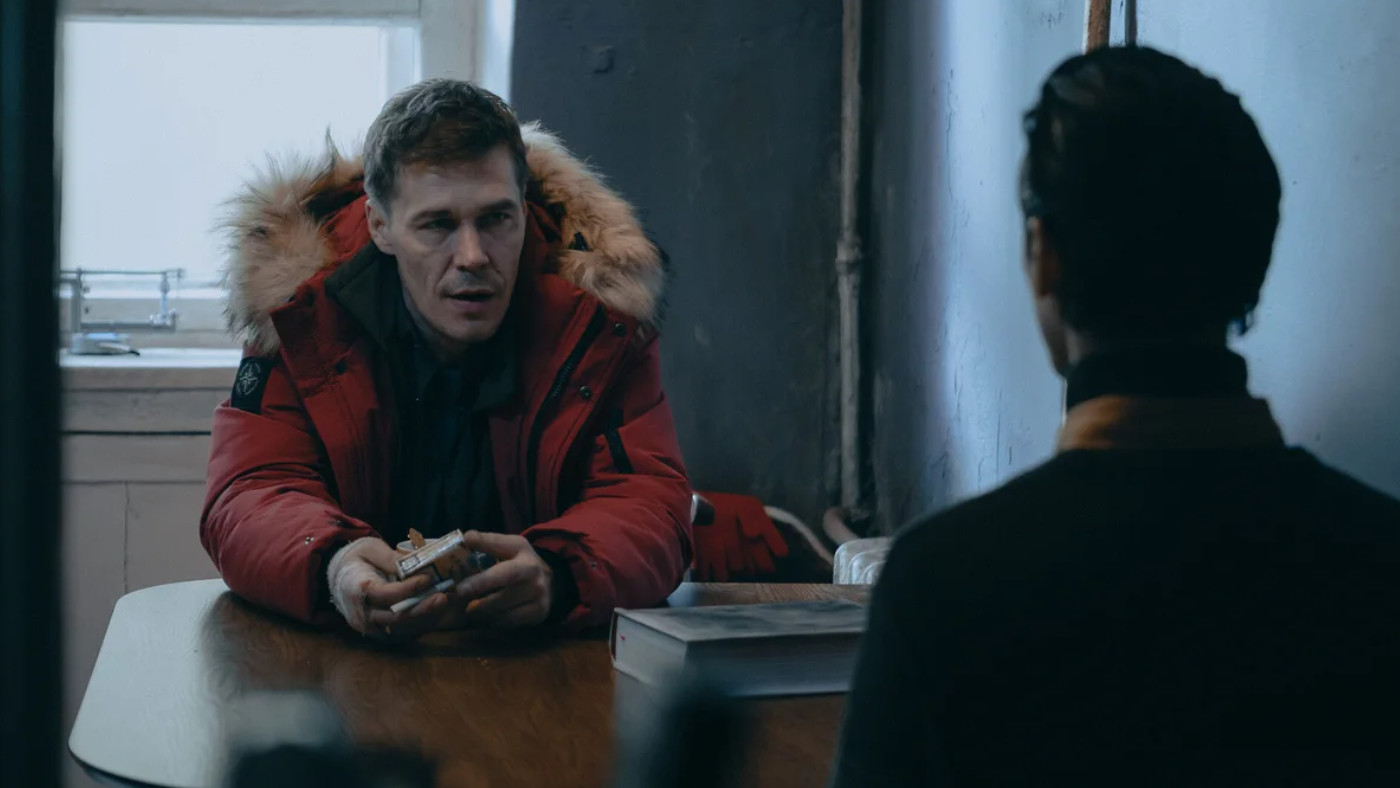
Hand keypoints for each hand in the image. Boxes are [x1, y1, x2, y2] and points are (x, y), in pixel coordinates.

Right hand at [327, 537, 450, 641]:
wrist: (340, 579)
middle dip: (423, 608)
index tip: (429, 579)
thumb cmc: (358, 560)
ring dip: (425, 619)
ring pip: (402, 630)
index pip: (385, 594)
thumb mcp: (371, 549)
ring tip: (443, 604)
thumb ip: (390, 558)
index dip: (408, 589)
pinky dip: (420, 627)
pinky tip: (435, 614)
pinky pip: (402, 636)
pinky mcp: (379, 634)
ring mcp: (370, 628)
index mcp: (356, 589)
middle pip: (395, 618)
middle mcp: (361, 614)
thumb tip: (415, 563)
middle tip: (444, 597)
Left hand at [444, 532, 553, 627]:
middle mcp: (534, 576)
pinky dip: (494, 621)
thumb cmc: (520, 561)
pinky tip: (486, 616)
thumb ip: (487, 542)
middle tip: (460, 601)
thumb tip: (466, 538)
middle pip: (503, 594)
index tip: (461, 589)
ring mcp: (539, 597)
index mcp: (523, 553)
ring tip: (469, 610)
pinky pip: (510, 621)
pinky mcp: (539, 613)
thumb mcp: (508, 545)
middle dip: (480, 601)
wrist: (550, 580)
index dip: (481, 580)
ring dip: (483, 612)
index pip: (501, 567)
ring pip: (504, 611)